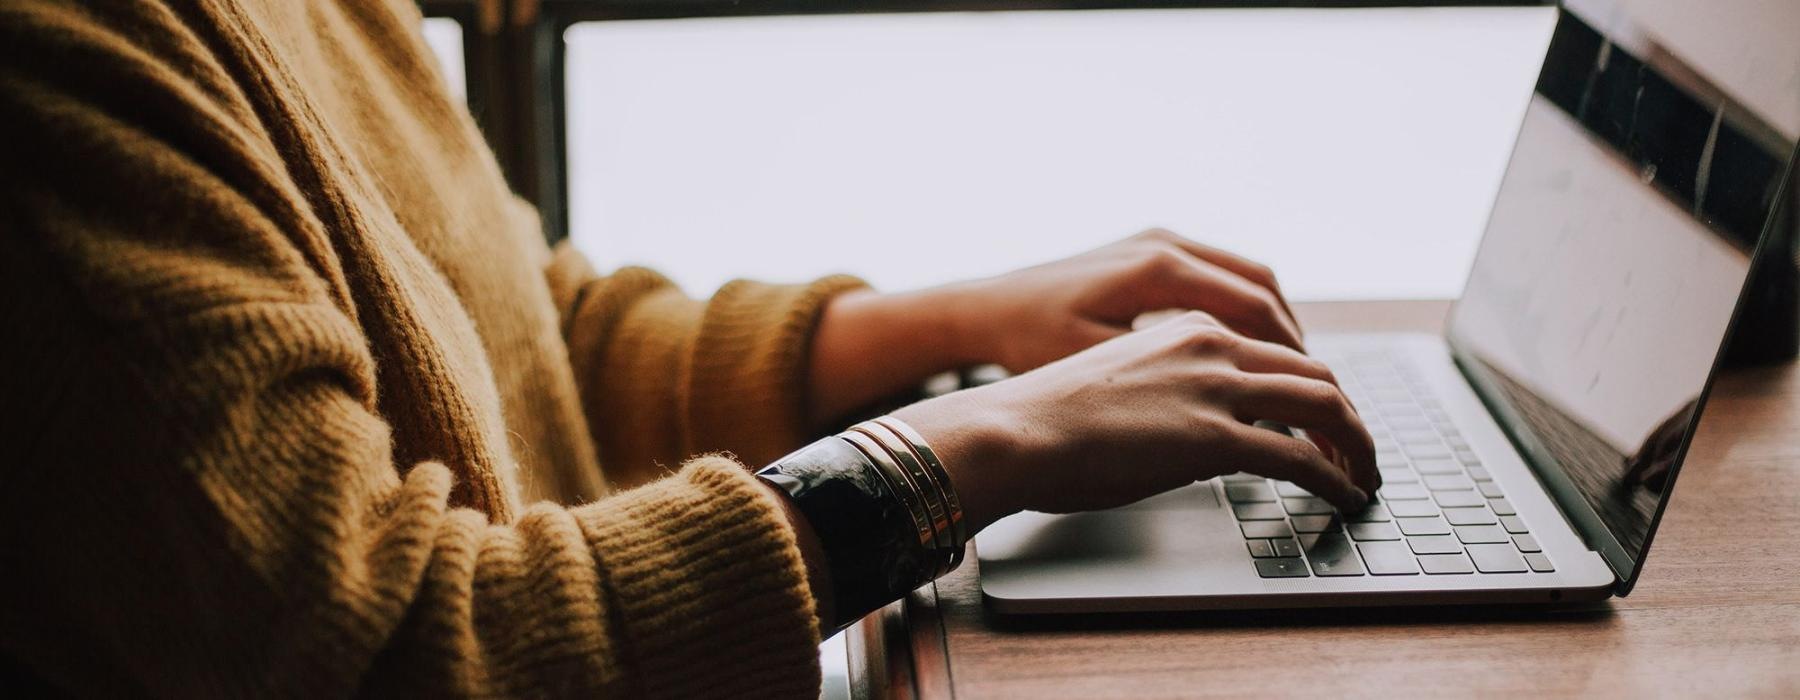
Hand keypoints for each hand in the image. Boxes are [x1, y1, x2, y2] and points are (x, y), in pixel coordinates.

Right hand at [892, 311, 1377, 532]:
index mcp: (1187, 327)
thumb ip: (1168, 391)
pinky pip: (1301, 457)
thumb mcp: (1119, 383)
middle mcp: (1211, 345)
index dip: (1311, 388)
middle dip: (1348, 416)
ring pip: (1325, 405)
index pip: (1276, 350)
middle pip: (1314, 372)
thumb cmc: (1045, 417)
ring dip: (1356, 445)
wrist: (1012, 430)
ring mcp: (1216, 388)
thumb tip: (1191, 433)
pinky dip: (1335, 478)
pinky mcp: (1214, 437)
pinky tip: (1343, 497)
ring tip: (1363, 476)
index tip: (1322, 420)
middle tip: (1358, 451)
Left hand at [945, 228, 1302, 373]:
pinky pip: (1218, 275)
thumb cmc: (1029, 343)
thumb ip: (1170, 382)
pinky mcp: (1147, 251)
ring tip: (1292, 374)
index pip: (1255, 310)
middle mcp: (1165, 244)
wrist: (984, 310)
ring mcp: (1157, 241)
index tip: (1314, 397)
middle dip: (1295, 342)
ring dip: (1274, 324)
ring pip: (1245, 278)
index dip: (1292, 358)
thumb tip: (1237, 412)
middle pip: (1262, 288)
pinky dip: (1244, 310)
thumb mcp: (1099, 368)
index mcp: (1159, 269)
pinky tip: (1247, 350)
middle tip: (1318, 390)